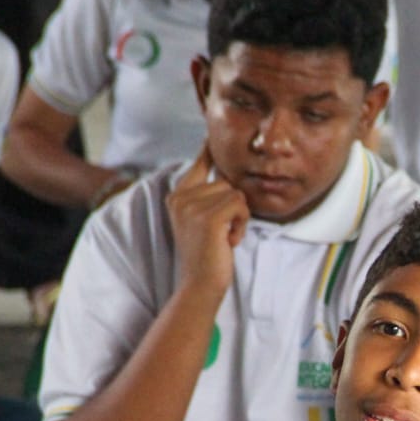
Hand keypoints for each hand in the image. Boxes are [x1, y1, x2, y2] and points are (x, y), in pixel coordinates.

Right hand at [167, 147, 248, 303]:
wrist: (200, 284)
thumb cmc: (207, 255)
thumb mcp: (202, 221)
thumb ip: (206, 197)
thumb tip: (225, 175)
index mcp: (177, 196)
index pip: (198, 165)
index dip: (208, 151)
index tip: (211, 135)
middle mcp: (181, 197)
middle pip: (226, 181)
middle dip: (234, 205)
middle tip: (223, 231)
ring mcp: (192, 207)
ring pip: (236, 193)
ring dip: (239, 216)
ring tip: (225, 237)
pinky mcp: (208, 218)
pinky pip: (240, 205)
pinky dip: (242, 224)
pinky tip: (229, 241)